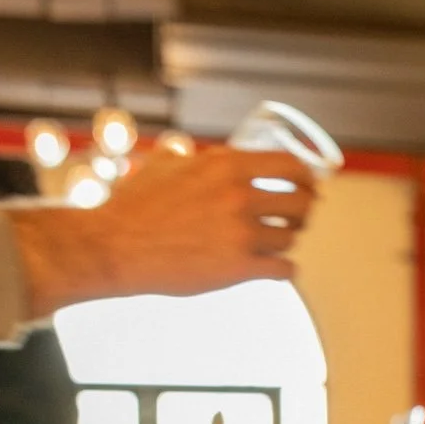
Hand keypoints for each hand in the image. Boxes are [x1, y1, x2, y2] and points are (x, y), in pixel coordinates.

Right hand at [8, 147, 319, 316]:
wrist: (114, 245)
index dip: (307, 178)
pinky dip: (285, 270)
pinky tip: (277, 269)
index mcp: (227, 166)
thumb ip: (191, 157)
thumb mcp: (164, 165)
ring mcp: (241, 233)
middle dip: (302, 212)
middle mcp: (240, 196)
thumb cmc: (134, 206)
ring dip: (286, 241)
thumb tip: (194, 153)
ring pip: (291, 238)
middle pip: (301, 204)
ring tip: (273, 243)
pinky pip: (284, 269)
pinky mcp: (239, 268)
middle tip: (296, 219)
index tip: (310, 187)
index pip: (291, 166)